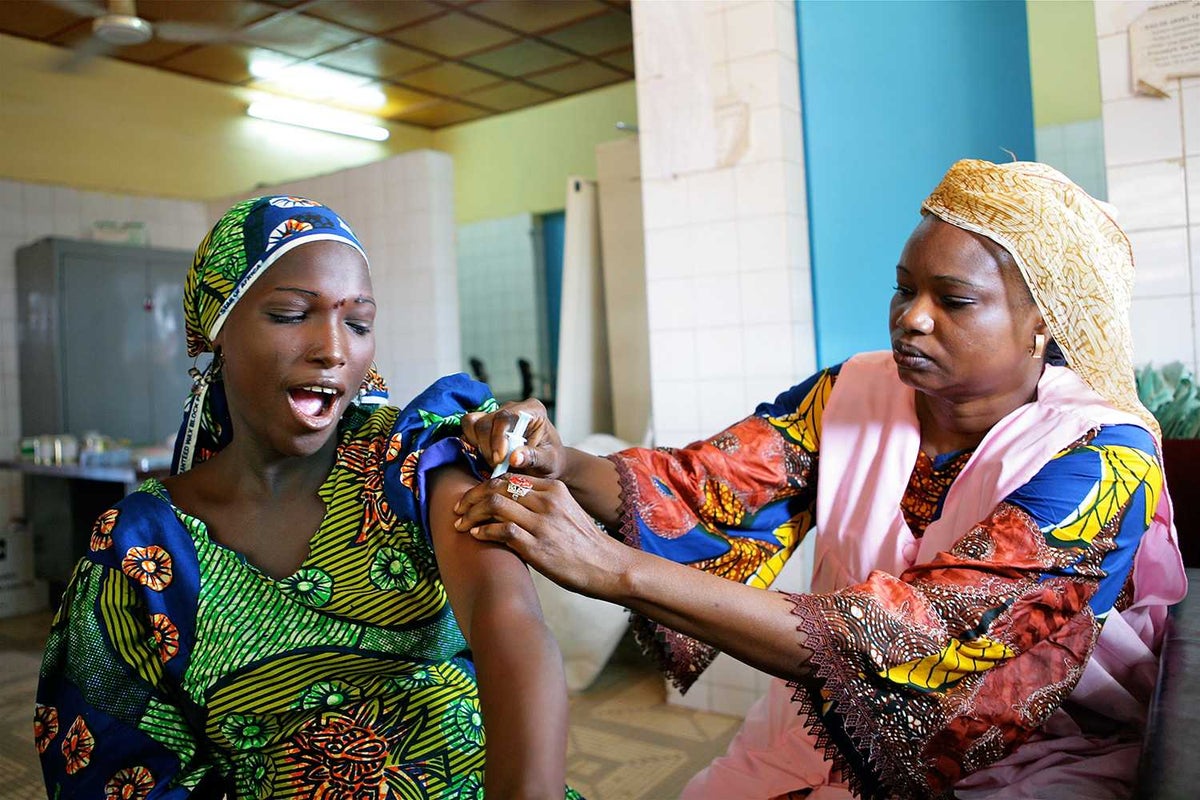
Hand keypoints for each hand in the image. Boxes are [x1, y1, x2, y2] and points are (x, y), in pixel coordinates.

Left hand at [454, 474, 627, 598]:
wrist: (606, 566)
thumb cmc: (582, 543)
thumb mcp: (565, 511)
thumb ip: (539, 502)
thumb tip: (506, 502)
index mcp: (554, 489)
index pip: (508, 477)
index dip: (483, 485)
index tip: (470, 498)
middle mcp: (547, 501)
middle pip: (497, 487)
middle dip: (471, 497)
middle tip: (458, 509)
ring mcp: (542, 524)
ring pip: (495, 505)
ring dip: (471, 514)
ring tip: (460, 524)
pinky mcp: (538, 547)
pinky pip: (501, 531)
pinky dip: (483, 531)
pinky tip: (476, 536)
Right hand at [461, 400, 566, 478]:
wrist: (546, 464)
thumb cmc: (551, 461)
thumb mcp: (548, 462)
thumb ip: (533, 458)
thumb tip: (514, 457)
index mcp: (532, 410)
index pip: (506, 417)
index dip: (498, 438)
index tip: (500, 460)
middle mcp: (513, 408)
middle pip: (486, 421)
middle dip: (487, 447)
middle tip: (498, 466)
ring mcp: (496, 414)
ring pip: (472, 423)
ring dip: (478, 446)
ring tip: (494, 462)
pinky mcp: (485, 424)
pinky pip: (468, 430)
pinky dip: (473, 445)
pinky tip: (486, 458)